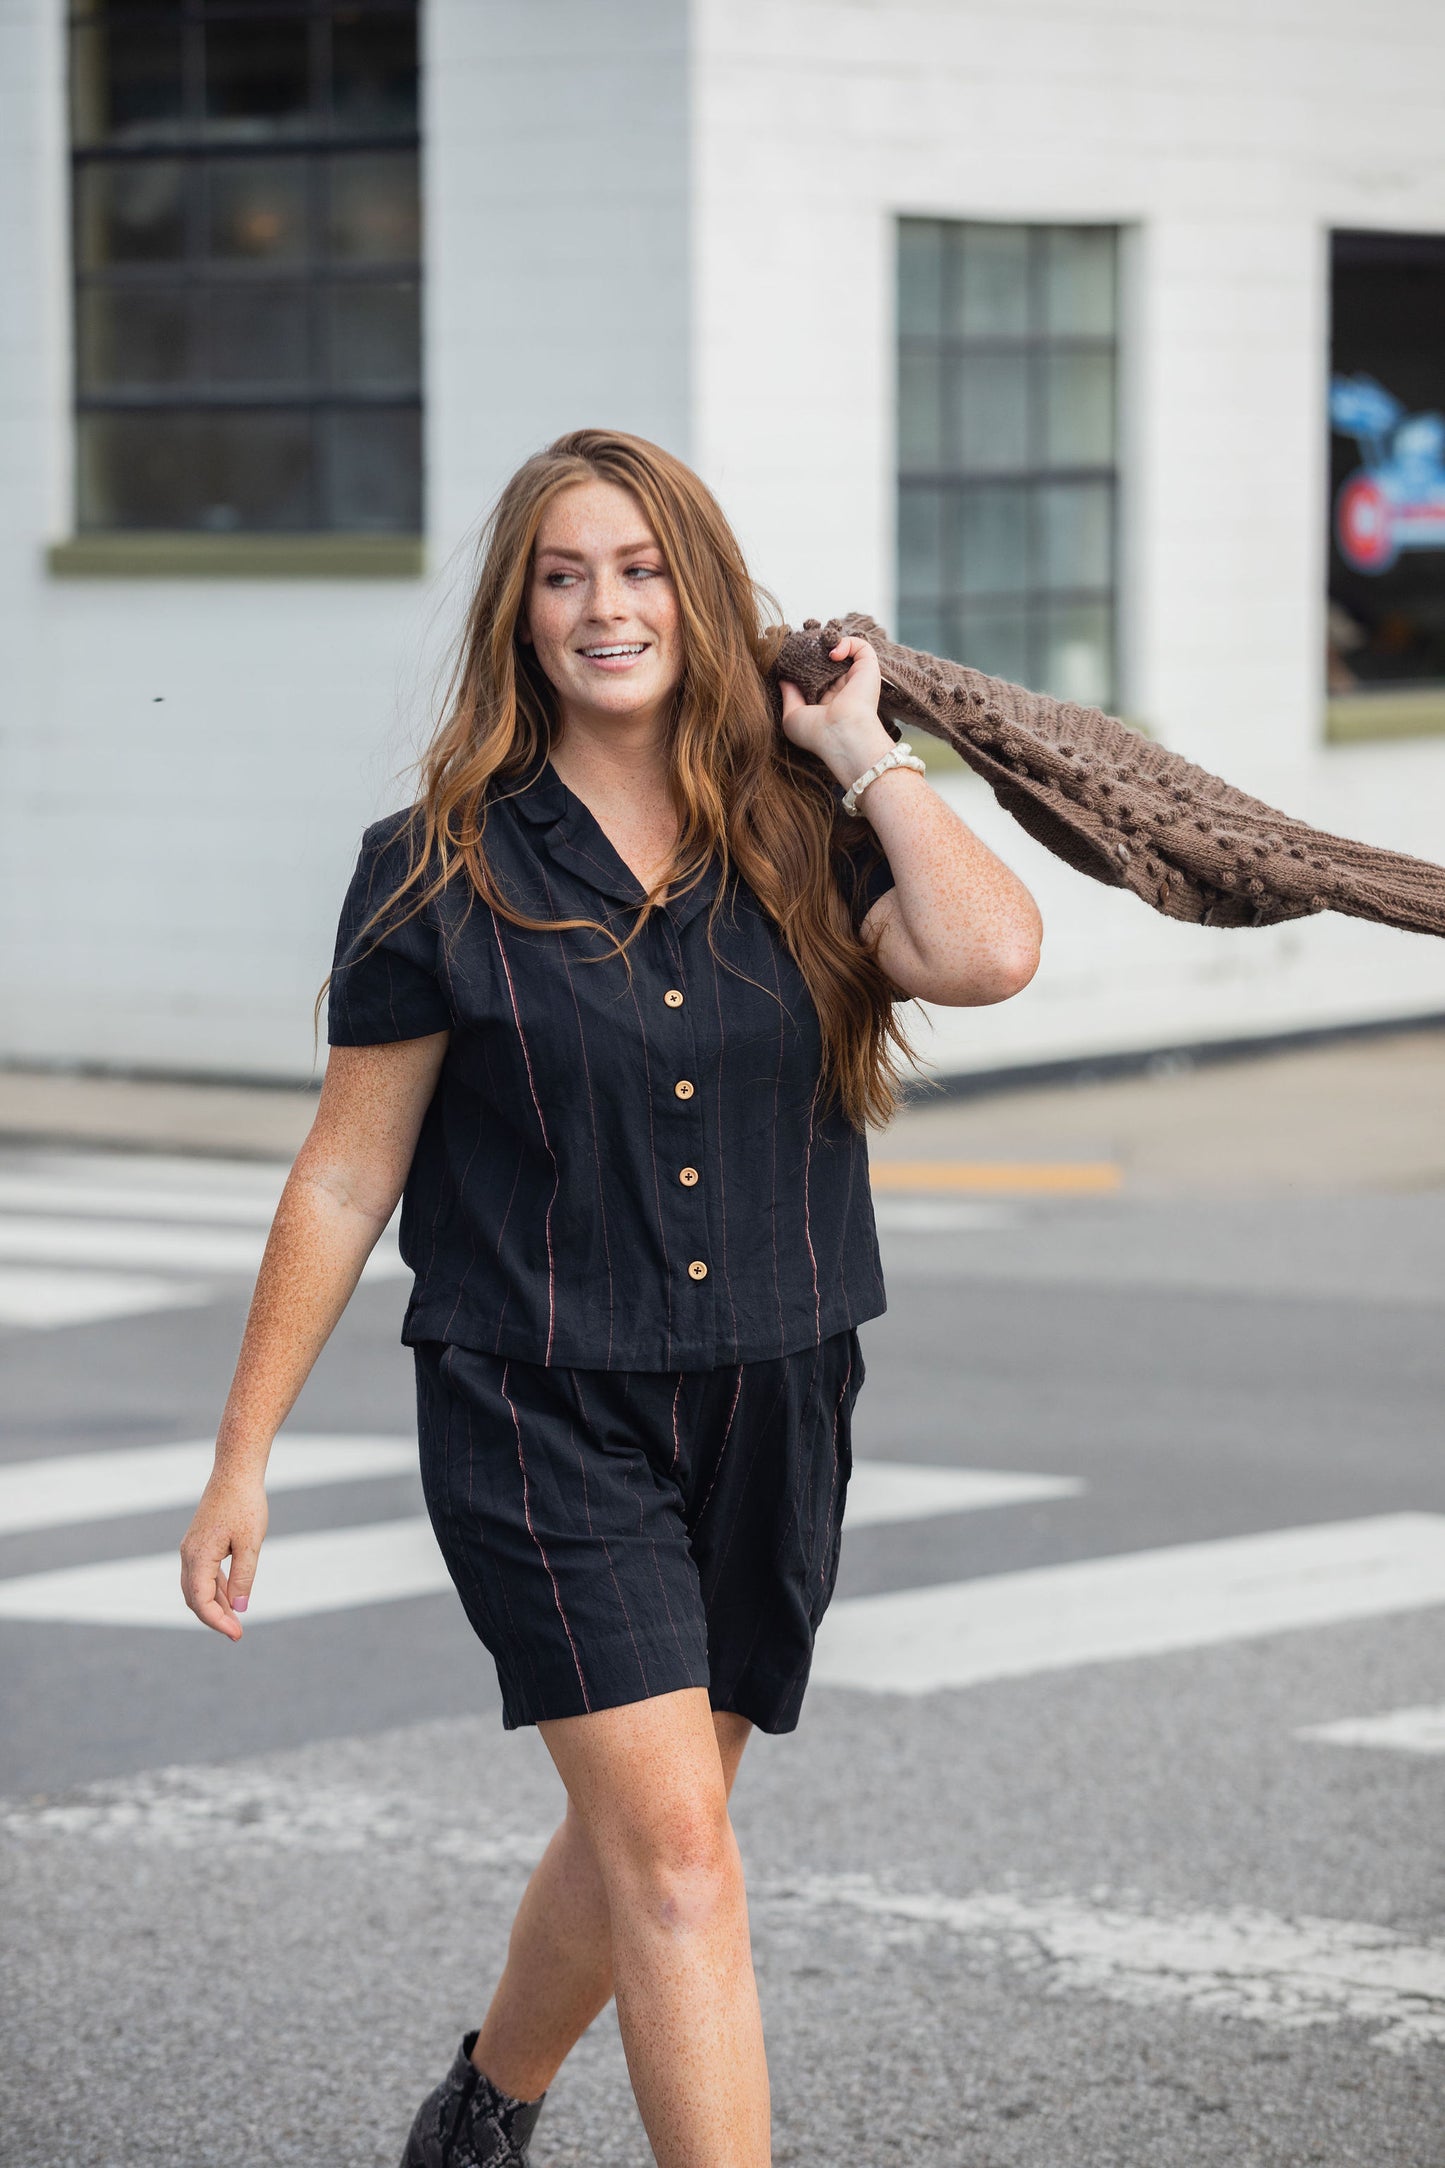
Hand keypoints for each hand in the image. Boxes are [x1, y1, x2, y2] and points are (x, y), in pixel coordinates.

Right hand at [180, 1469, 268, 1639]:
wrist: (235, 1471)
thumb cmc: (245, 1504)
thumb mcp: (250, 1543)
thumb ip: (244, 1577)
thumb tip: (241, 1608)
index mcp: (198, 1556)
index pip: (201, 1600)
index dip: (217, 1621)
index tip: (237, 1634)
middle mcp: (188, 1554)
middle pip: (194, 1598)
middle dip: (214, 1618)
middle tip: (237, 1633)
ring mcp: (191, 1548)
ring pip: (197, 1587)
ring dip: (215, 1605)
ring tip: (237, 1620)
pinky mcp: (199, 1543)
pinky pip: (202, 1574)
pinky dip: (215, 1588)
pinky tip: (232, 1597)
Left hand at [778, 635, 895, 789]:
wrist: (842, 735)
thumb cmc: (817, 734)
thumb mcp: (792, 717)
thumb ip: (788, 696)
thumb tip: (783, 679)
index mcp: (827, 701)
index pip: (817, 676)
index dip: (806, 665)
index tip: (792, 657)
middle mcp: (843, 689)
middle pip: (829, 661)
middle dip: (815, 649)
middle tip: (800, 643)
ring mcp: (856, 678)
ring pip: (845, 650)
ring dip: (830, 644)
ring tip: (816, 646)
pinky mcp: (868, 668)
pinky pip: (860, 646)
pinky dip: (846, 642)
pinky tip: (832, 654)